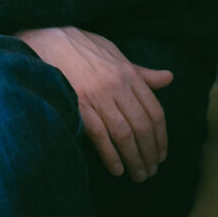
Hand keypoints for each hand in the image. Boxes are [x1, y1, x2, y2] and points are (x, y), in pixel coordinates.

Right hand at [16, 26, 172, 182]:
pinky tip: (117, 169)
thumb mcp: (114, 53)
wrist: (48, 41)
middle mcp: (116, 86)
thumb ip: (141, 72)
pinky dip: (111, 156)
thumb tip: (169, 78)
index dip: (161, 138)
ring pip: (125, 135)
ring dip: (134, 159)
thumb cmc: (83, 47)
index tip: (161, 154)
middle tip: (151, 170)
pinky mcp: (78, 106)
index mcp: (128, 74)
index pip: (155, 111)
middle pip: (142, 127)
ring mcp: (98, 96)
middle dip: (149, 153)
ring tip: (138, 174)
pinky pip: (100, 136)